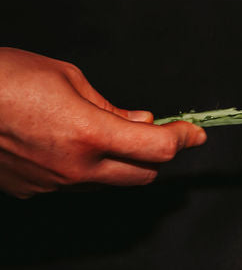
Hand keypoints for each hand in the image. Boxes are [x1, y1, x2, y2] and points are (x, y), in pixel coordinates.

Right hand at [0, 48, 205, 198]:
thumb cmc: (4, 78)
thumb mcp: (67, 77)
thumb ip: (110, 107)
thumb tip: (140, 122)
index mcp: (87, 134)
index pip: (157, 149)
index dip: (184, 139)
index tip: (194, 133)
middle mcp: (73, 168)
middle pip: (141, 175)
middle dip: (155, 154)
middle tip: (154, 132)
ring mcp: (51, 185)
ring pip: (107, 183)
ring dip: (119, 163)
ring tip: (100, 131)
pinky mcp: (31, 192)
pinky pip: (73, 184)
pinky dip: (83, 167)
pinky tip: (64, 143)